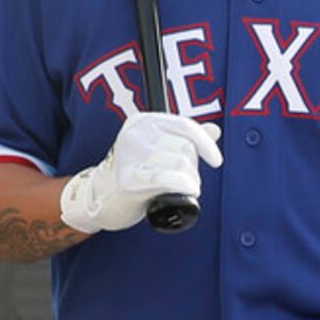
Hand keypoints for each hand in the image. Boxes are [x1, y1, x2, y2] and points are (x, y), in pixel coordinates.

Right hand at [58, 111, 222, 233]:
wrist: (102, 197)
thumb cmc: (136, 172)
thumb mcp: (158, 149)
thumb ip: (184, 137)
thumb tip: (214, 129)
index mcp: (143, 121)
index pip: (185, 126)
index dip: (206, 144)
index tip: (216, 161)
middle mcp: (135, 134)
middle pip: (186, 148)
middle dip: (193, 168)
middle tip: (182, 180)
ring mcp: (130, 155)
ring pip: (182, 164)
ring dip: (190, 181)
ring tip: (178, 188)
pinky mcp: (129, 179)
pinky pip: (168, 179)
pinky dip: (183, 185)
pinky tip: (188, 191)